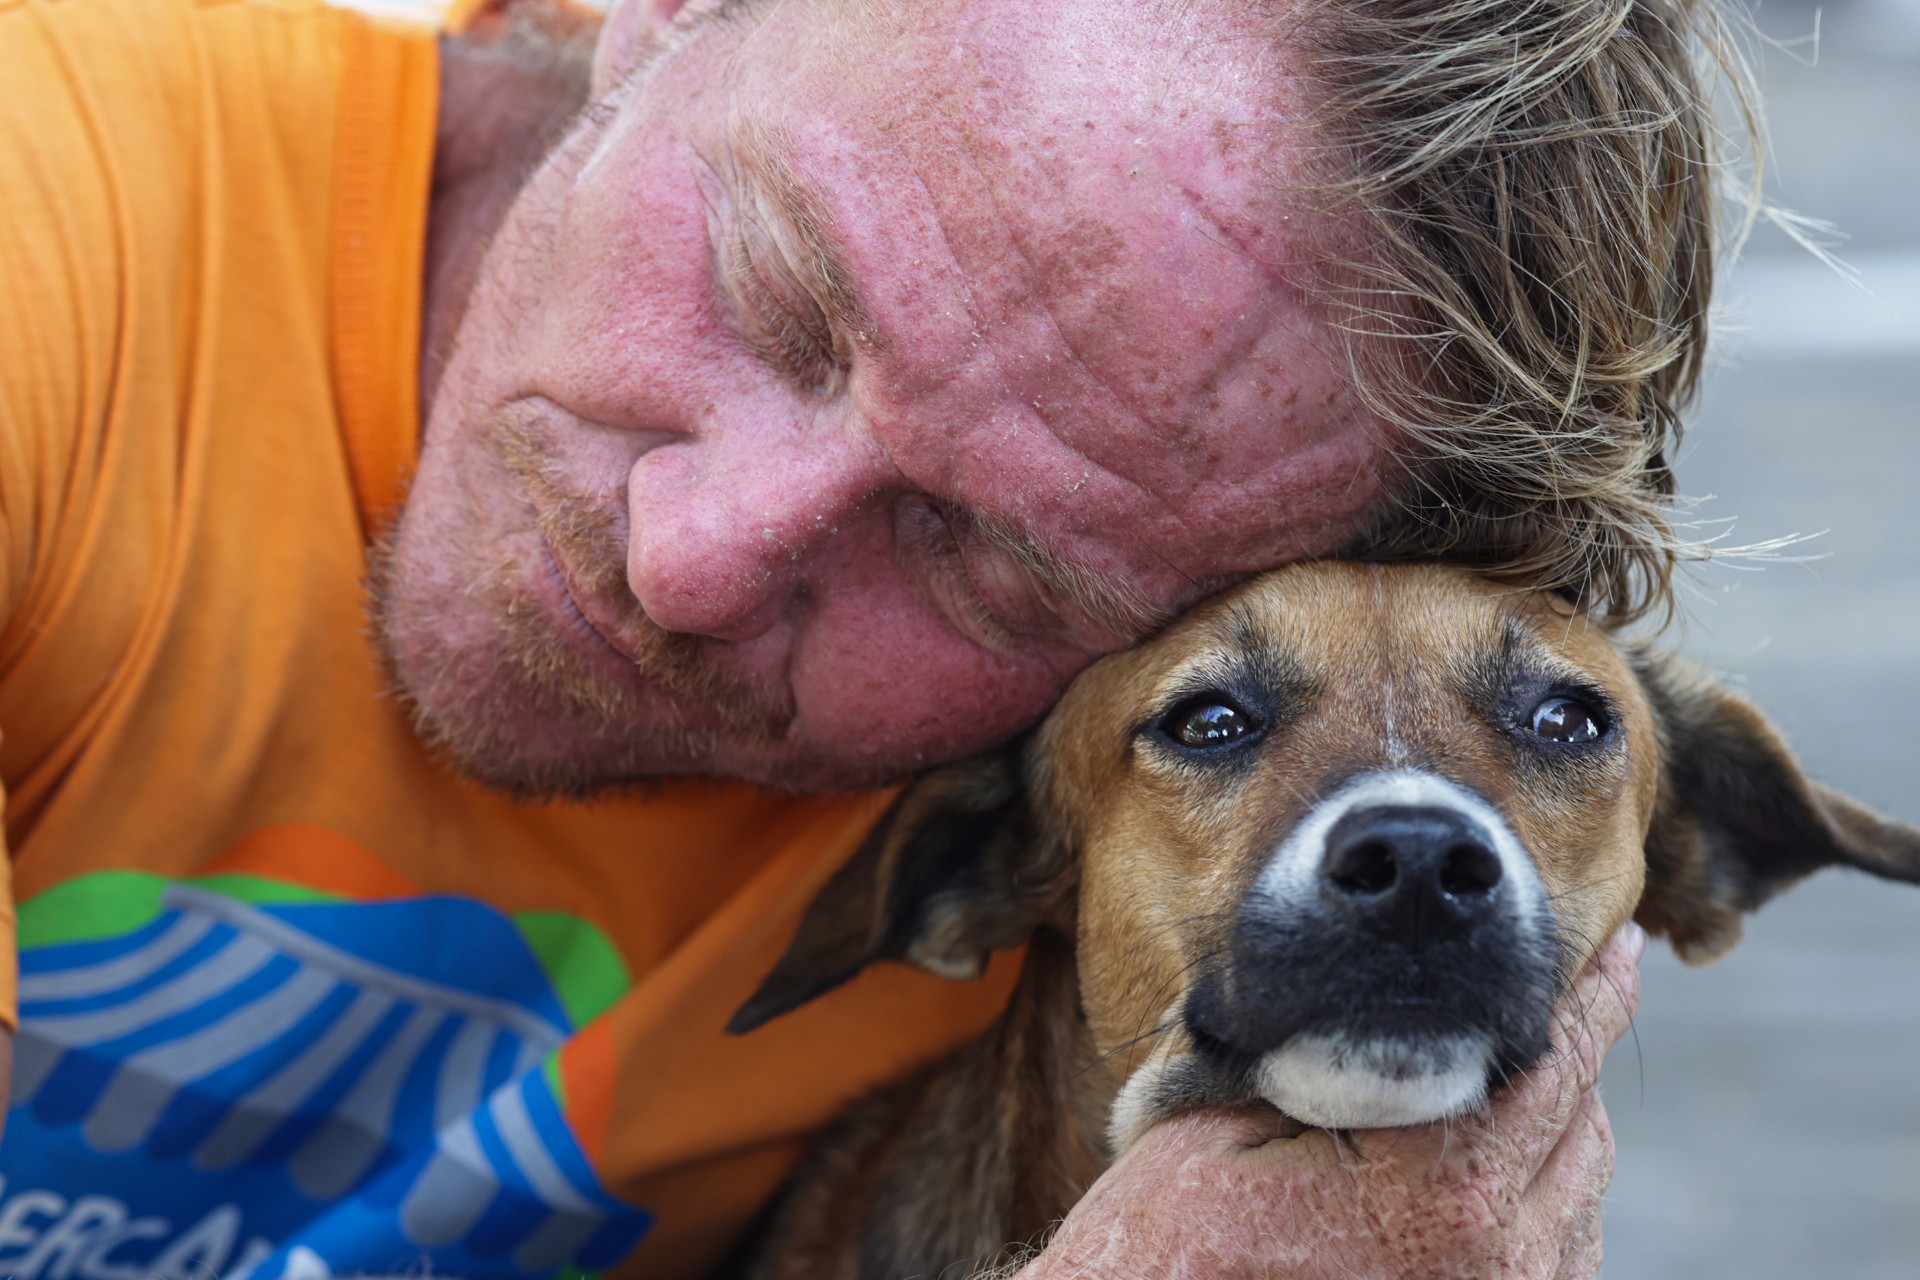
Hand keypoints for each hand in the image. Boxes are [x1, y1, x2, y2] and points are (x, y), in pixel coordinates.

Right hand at [1025, 922, 1645, 1279]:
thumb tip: (1386, 992)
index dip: (1594, 996)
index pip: (1553, 1063)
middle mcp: (1500, 1258)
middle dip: (1575, 1054)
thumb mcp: (1225, 1124)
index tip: (1617, 945)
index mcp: (1442, 1187)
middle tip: (1571, 992)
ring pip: (1584, 1194)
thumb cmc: (1171, 1247)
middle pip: (1584, 1124)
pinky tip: (1506, 1171)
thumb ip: (1321, 1061)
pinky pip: (1562, 1257)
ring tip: (1528, 1074)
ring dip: (1566, 1128)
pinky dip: (1552, 1202)